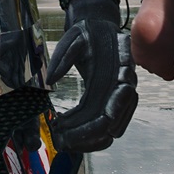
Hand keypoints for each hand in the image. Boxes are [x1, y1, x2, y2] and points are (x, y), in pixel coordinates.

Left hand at [46, 0, 136, 151]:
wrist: (98, 29)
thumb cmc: (87, 33)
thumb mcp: (74, 37)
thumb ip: (63, 56)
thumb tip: (50, 81)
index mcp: (120, 67)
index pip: (120, 99)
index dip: (104, 117)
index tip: (83, 127)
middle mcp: (123, 86)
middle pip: (113, 120)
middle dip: (88, 134)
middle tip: (63, 141)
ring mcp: (117, 96)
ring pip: (110, 128)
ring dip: (88, 139)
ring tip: (64, 143)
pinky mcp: (109, 102)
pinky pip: (104, 125)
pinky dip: (89, 135)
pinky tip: (70, 137)